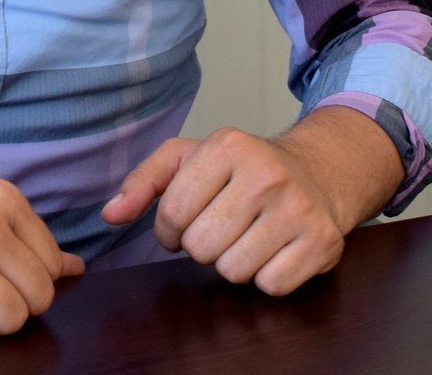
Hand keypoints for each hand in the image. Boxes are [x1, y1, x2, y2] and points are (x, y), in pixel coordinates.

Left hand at [99, 111, 398, 295]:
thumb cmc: (243, 171)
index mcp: (228, 145)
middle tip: (222, 228)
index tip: (187, 220)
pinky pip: (270, 285)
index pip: (173, 213)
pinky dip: (266, 277)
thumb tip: (110, 214)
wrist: (318, 174)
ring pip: (233, 271)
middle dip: (202, 246)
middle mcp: (266, 172)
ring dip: (232, 263)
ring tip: (248, 237)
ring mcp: (298, 207)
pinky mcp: (322, 241)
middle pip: (201, 247)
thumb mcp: (190, 159)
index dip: (170, 229)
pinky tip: (274, 250)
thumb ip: (144, 181)